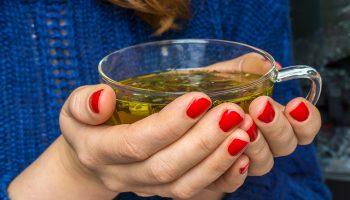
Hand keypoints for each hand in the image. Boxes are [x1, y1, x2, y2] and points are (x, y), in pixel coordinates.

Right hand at [58, 84, 250, 198]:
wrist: (92, 157)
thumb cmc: (89, 124)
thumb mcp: (75, 108)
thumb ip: (84, 102)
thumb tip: (103, 97)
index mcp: (98, 152)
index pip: (136, 143)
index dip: (169, 124)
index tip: (201, 98)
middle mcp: (123, 176)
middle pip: (166, 167)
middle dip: (202, 142)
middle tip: (232, 114)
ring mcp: (146, 189)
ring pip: (184, 186)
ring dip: (218, 161)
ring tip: (244, 132)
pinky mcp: (165, 191)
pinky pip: (196, 194)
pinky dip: (222, 178)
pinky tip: (243, 157)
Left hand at [203, 52, 320, 176]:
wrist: (165, 111)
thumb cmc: (194, 93)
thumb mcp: (216, 76)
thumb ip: (242, 69)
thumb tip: (266, 65)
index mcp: (265, 118)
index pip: (300, 129)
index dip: (307, 121)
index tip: (296, 104)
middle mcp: (258, 142)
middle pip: (285, 147)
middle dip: (277, 127)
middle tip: (260, 106)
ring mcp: (238, 160)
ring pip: (262, 165)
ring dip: (257, 145)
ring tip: (241, 123)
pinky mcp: (215, 177)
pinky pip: (229, 184)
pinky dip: (235, 171)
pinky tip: (235, 155)